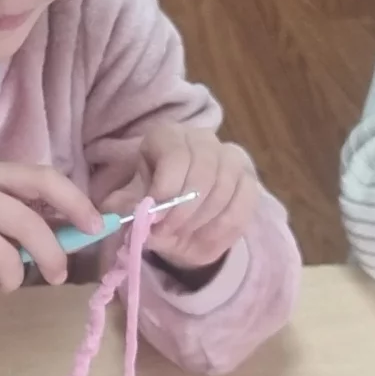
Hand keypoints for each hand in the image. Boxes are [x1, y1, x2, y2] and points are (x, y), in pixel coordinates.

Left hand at [103, 125, 262, 271]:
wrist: (182, 220)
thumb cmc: (153, 205)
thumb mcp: (130, 206)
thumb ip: (125, 209)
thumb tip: (128, 217)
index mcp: (167, 136)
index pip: (174, 155)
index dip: (166, 190)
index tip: (154, 219)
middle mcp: (202, 139)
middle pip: (202, 171)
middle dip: (183, 210)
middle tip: (167, 232)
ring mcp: (230, 157)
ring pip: (224, 189)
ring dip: (200, 221)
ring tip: (181, 237)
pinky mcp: (249, 180)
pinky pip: (242, 206)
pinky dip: (222, 229)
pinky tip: (203, 239)